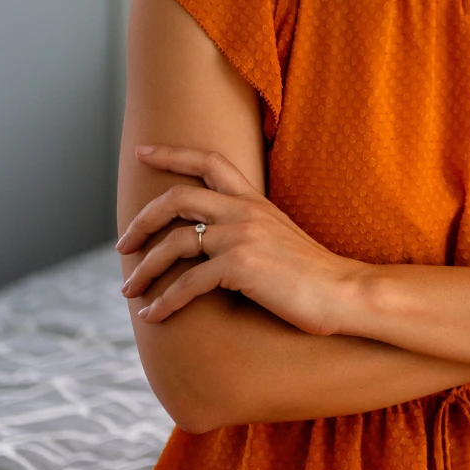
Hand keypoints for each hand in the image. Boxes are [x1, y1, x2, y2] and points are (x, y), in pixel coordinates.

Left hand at [117, 145, 363, 333]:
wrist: (346, 292)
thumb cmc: (314, 274)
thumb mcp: (279, 238)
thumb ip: (249, 231)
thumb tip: (216, 243)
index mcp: (254, 201)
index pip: (209, 162)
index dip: (171, 154)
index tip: (142, 153)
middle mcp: (245, 212)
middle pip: (176, 199)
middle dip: (140, 221)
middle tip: (123, 244)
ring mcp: (242, 237)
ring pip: (174, 243)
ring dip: (144, 269)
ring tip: (130, 289)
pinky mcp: (240, 266)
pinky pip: (188, 284)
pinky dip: (164, 302)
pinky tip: (153, 316)